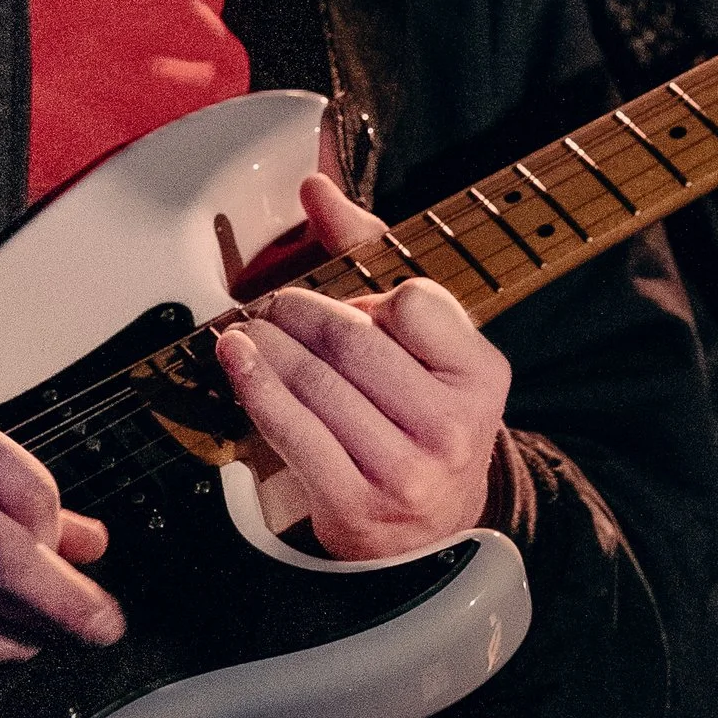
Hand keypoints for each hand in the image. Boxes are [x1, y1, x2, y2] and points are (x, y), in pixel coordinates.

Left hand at [214, 176, 510, 558]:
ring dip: (266, 346)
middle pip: (352, 341)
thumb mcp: (422, 344)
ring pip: (315, 382)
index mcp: (482, 376)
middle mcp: (454, 426)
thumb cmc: (420, 416)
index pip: (413, 303)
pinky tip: (236, 360)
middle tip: (270, 304)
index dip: (371, 297)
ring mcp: (406, 471)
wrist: (427, 528)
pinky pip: (291, 429)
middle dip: (297, 313)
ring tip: (246, 329)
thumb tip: (315, 189)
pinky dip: (254, 386)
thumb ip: (373, 259)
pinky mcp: (357, 503)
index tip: (352, 306)